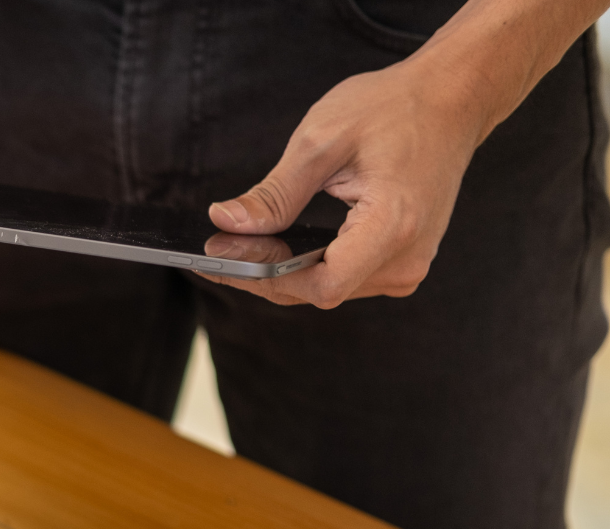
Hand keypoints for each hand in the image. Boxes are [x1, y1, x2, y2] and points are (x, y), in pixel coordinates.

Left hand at [202, 56, 488, 307]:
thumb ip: (274, 193)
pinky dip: (308, 265)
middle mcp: (407, 257)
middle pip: (320, 290)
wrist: (452, 99)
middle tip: (215, 248)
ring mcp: (409, 264)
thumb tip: (225, 223)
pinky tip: (277, 247)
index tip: (223, 257)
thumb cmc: (393, 108)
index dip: (266, 278)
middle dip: (264, 274)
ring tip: (240, 246)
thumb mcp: (322, 141)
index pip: (322, 284)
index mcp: (393, 225)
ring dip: (284, 272)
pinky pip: (344, 277)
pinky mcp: (403, 261)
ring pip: (329, 288)